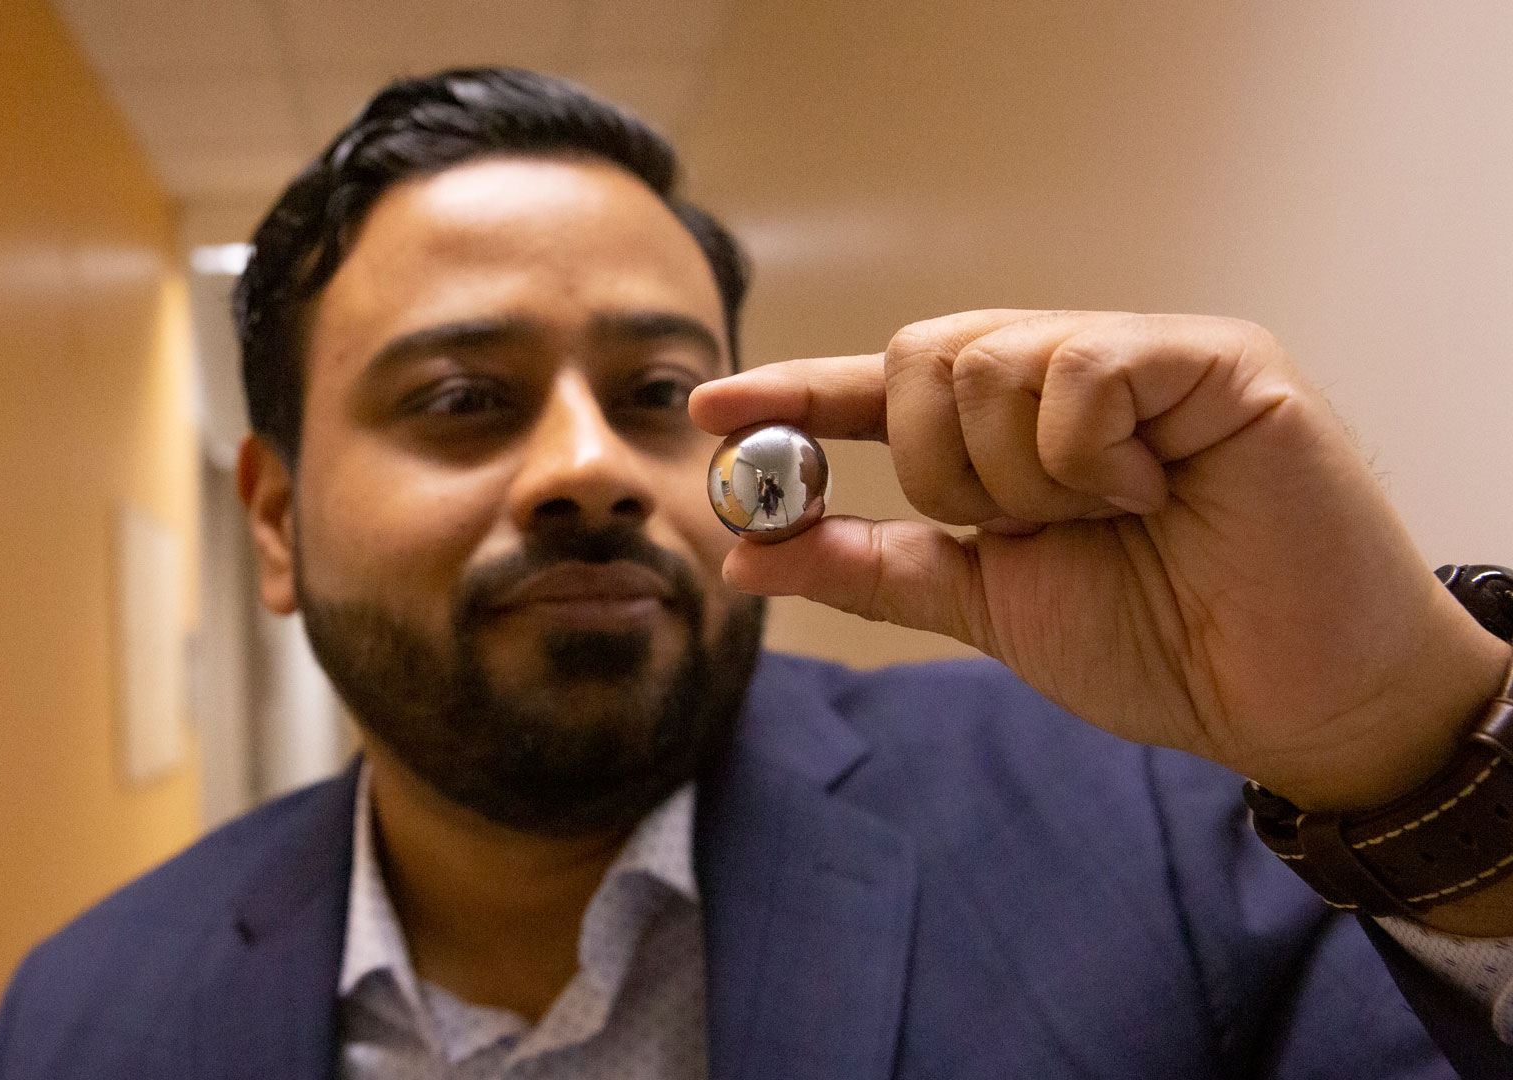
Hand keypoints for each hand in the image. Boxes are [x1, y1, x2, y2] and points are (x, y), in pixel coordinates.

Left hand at [691, 311, 1510, 811]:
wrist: (1283, 700)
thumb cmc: (1158, 643)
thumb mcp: (985, 603)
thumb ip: (869, 567)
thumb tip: (745, 555)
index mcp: (1014, 431)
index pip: (884, 389)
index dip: (795, 393)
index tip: (706, 407)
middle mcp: (1068, 374)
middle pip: (922, 355)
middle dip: (938, 463)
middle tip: (1022, 525)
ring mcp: (1141, 356)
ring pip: (989, 360)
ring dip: (1020, 473)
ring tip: (1111, 513)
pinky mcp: (1213, 358)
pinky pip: (1081, 371)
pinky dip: (1090, 452)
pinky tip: (1154, 489)